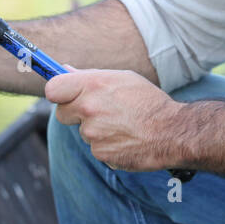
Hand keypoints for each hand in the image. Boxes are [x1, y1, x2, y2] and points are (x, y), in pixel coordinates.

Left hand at [44, 69, 180, 171]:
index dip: (57, 93)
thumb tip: (65, 70)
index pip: (53, 89)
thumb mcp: (122, 79)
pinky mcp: (100, 153)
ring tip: (122, 125)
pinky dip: (107, 145)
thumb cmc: (148, 102)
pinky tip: (125, 138)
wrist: (171, 132)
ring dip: (96, 130)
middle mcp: (89, 109)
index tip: (63, 95)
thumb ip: (90, 76)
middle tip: (98, 111)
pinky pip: (96, 148)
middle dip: (75, 114)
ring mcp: (93, 134)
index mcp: (93, 85)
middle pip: (62, 114)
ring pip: (83, 132)